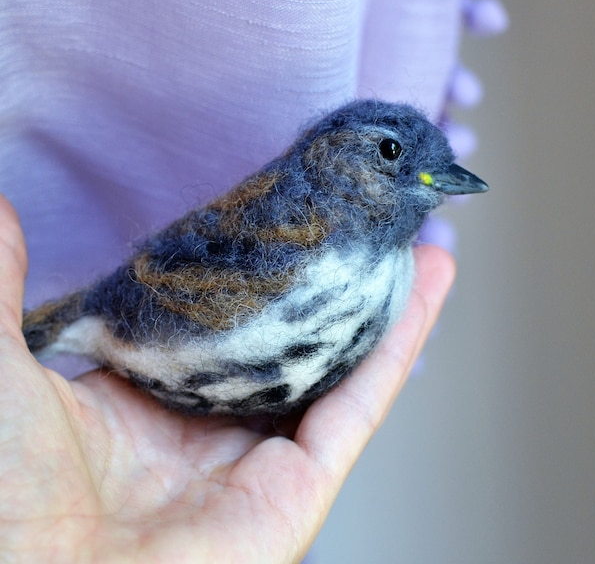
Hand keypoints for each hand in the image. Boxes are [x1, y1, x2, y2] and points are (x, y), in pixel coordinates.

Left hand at [0, 195, 453, 562]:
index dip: (251, 274)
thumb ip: (7, 287)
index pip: (216, 324)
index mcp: (149, 404)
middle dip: (331, 287)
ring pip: (338, 367)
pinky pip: (360, 403)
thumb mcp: (7, 369)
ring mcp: (262, 458)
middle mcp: (212, 431)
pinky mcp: (302, 487)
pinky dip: (399, 344)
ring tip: (415, 243)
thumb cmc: (8, 496)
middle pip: (290, 345)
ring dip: (382, 306)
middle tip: (362, 227)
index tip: (279, 225)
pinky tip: (425, 286)